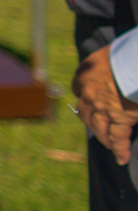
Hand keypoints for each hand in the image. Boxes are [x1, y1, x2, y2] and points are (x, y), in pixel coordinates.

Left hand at [75, 46, 137, 164]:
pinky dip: (120, 149)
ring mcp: (103, 108)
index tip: (88, 100)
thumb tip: (111, 64)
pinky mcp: (120, 118)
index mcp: (84, 74)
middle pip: (85, 113)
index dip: (84, 95)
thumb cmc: (127, 53)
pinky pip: (118, 138)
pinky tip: (121, 158)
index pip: (78, 87)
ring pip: (99, 128)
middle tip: (96, 128)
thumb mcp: (110, 52)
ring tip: (108, 145)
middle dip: (91, 121)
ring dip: (103, 138)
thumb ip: (105, 62)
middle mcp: (88, 93)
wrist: (135, 62)